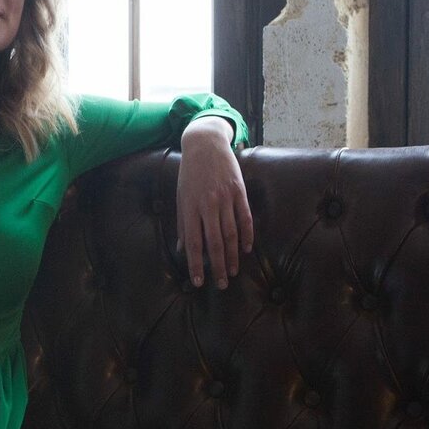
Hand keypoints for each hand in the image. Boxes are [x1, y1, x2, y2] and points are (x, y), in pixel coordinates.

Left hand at [177, 117, 253, 288]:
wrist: (205, 144)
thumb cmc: (190, 173)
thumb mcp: (181, 197)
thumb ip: (184, 224)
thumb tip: (183, 249)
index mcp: (190, 207)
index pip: (194, 243)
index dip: (196, 265)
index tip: (199, 282)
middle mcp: (208, 204)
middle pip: (215, 242)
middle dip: (218, 266)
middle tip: (221, 284)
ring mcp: (225, 198)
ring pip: (232, 234)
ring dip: (233, 256)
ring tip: (233, 271)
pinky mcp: (240, 191)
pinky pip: (245, 218)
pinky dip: (247, 236)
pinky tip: (246, 250)